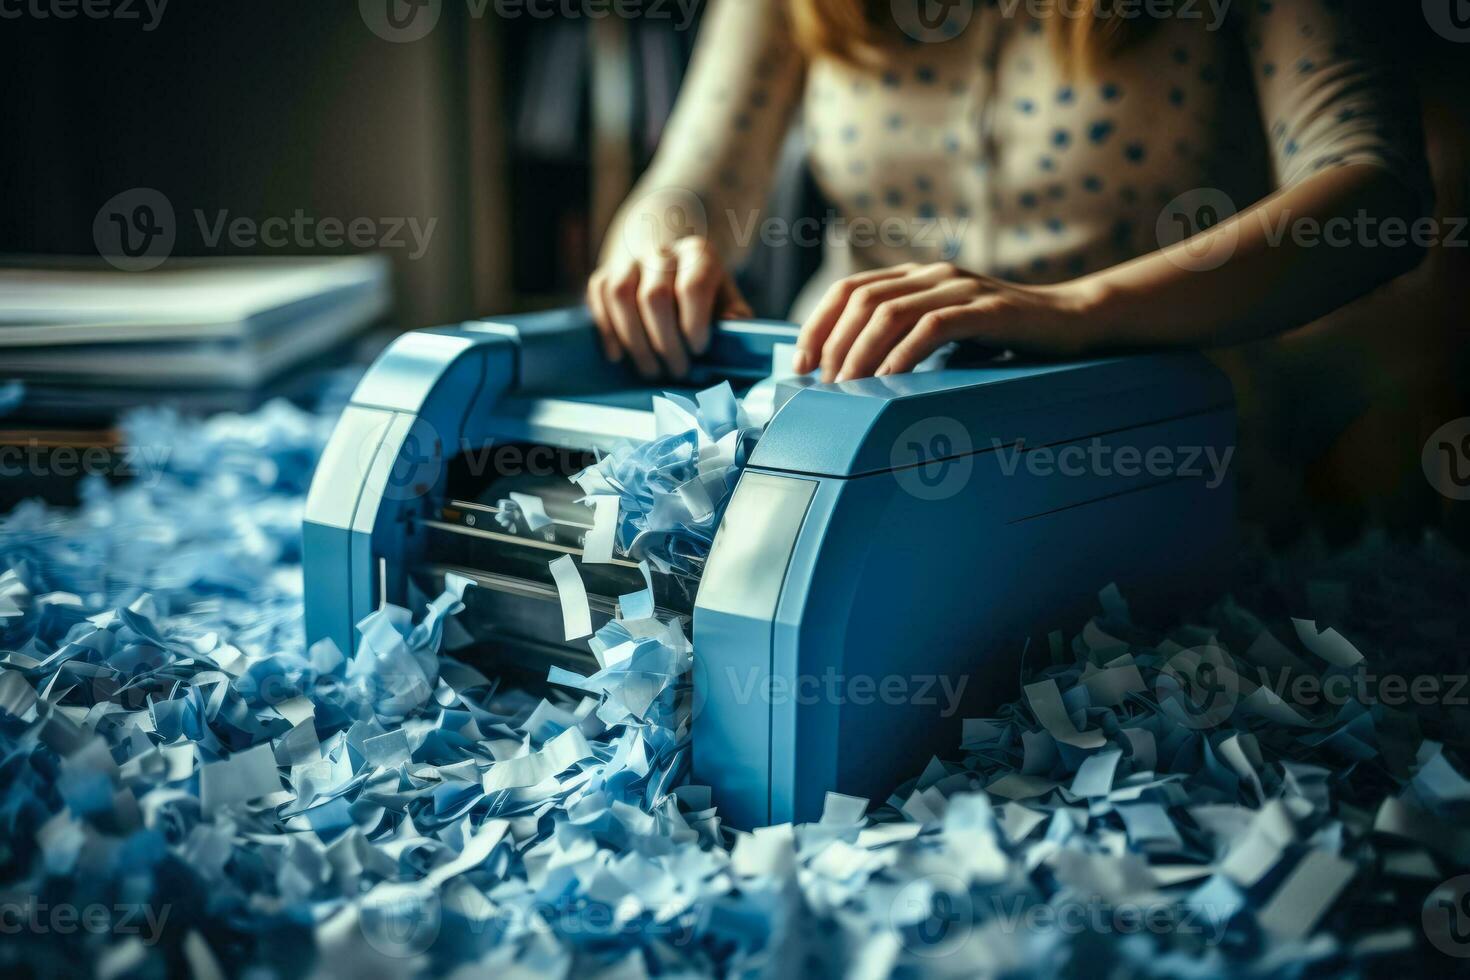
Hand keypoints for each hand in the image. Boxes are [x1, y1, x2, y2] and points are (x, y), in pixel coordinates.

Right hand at [588, 237, 752, 379]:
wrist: (671, 267)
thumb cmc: (704, 295)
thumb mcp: (727, 300)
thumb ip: (736, 315)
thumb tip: (733, 325)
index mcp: (699, 255)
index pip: (692, 286)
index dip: (694, 324)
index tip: (699, 350)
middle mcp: (662, 252)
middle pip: (654, 296)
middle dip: (665, 342)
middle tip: (677, 371)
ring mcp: (629, 261)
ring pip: (621, 296)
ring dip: (635, 341)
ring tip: (651, 370)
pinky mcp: (605, 274)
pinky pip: (598, 297)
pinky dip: (606, 330)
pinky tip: (619, 356)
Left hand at [793, 262, 1099, 382]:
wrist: (1071, 322)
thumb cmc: (1005, 336)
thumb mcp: (946, 331)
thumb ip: (906, 339)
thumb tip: (851, 374)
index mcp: (917, 276)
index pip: (848, 290)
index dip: (818, 325)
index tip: (801, 365)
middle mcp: (932, 274)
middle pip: (861, 301)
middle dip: (833, 344)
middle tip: (823, 385)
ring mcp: (960, 288)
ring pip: (889, 313)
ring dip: (860, 353)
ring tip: (848, 388)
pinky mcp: (987, 309)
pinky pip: (932, 327)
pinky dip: (904, 355)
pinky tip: (889, 380)